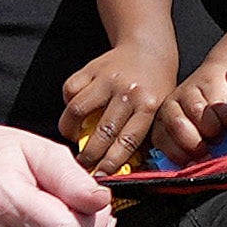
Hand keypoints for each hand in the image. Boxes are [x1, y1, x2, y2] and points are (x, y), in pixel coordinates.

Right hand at [52, 44, 185, 172]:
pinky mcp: (90, 68)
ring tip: (74, 137)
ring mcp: (107, 79)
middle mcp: (128, 92)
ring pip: (77, 110)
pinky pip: (70, 90)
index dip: (110, 163)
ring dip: (71, 129)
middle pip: (101, 131)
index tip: (100, 176)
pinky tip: (76, 111)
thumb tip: (128, 171)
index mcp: (149, 106)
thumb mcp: (158, 112)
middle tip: (82, 165)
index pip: (127, 142)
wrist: (147, 49)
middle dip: (89, 155)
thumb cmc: (154, 86)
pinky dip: (68, 104)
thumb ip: (144, 139)